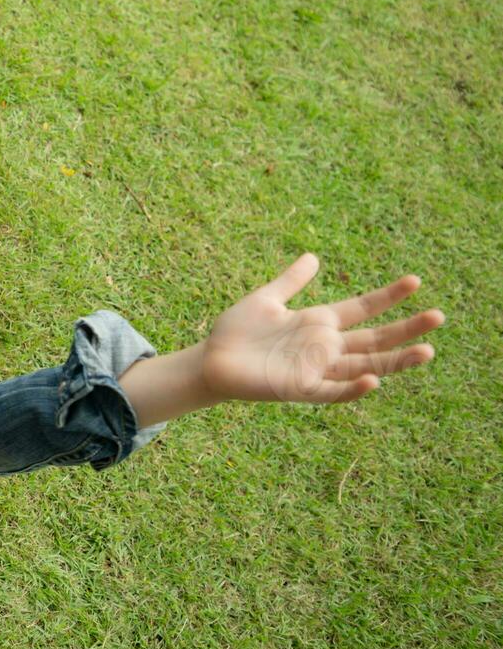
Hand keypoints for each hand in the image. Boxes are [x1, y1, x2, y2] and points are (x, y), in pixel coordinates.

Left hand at [203, 253, 440, 403]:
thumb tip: (314, 257)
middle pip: (374, 339)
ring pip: (364, 365)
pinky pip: (332, 391)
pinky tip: (373, 379)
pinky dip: (352, 388)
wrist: (210, 360)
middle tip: (439, 316)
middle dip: (405, 329)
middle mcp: (324, 347)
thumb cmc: (236, 332)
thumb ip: (290, 281)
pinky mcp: (299, 389)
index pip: (362, 308)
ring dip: (394, 361)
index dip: (387, 297)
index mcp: (317, 323)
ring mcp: (315, 369)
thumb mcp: (265, 299)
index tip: (415, 280)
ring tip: (427, 351)